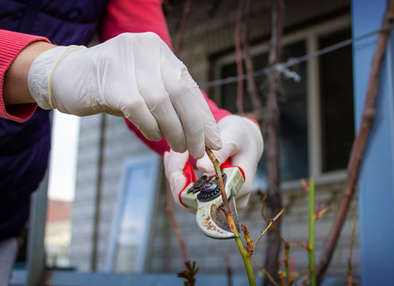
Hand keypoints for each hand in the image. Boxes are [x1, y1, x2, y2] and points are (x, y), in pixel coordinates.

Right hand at [27, 32, 220, 157]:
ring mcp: (126, 61)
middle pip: (180, 93)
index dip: (203, 117)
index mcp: (158, 50)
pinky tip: (154, 135)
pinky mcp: (110, 79)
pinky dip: (150, 127)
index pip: (189, 87)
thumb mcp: (146, 87)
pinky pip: (139, 110)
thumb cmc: (112, 87)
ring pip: (161, 103)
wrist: (66, 77)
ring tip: (176, 146)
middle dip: (193, 127)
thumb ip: (172, 101)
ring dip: (173, 131)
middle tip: (198, 151)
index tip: (213, 141)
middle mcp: (145, 49)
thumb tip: (204, 132)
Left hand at [164, 115, 263, 208]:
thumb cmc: (240, 136)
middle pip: (193, 202)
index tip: (179, 159)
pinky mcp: (208, 197)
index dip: (187, 184)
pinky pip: (187, 193)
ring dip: (176, 176)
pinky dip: (178, 176)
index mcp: (240, 187)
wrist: (244, 140)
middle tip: (171, 154)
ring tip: (172, 154)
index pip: (208, 197)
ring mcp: (218, 201)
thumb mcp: (232, 139)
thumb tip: (201, 168)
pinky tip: (175, 159)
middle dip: (177, 177)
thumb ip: (219, 153)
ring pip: (186, 199)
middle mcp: (230, 200)